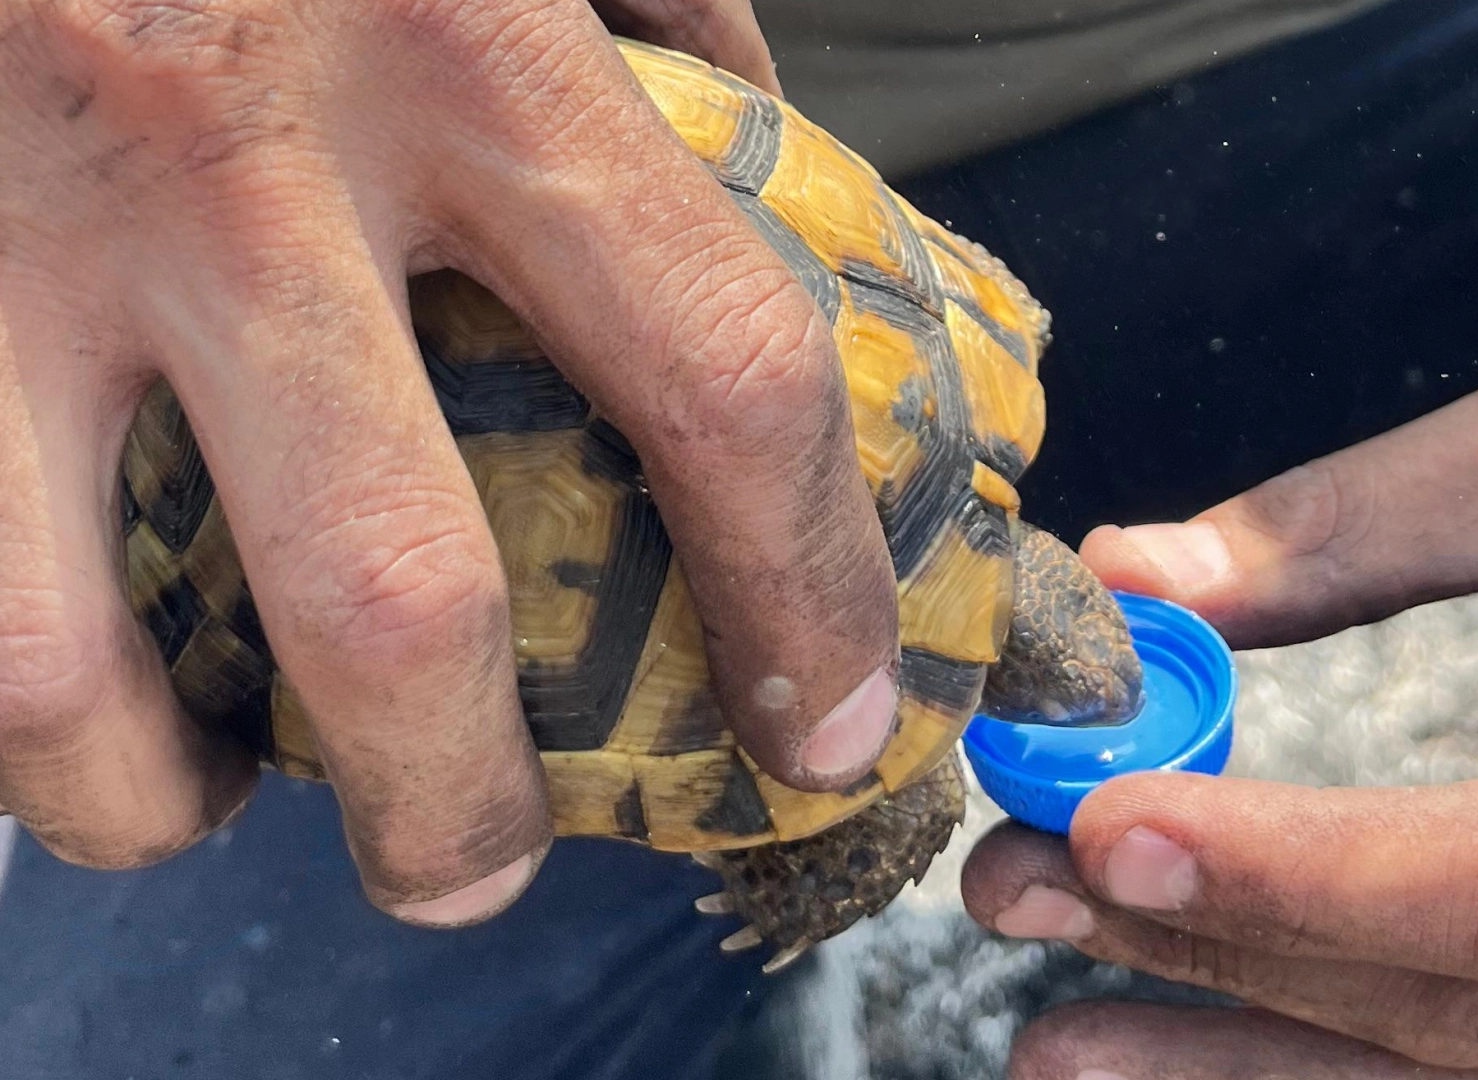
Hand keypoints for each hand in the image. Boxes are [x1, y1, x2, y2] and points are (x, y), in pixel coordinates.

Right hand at [0, 0, 896, 925]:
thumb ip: (659, 34)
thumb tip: (760, 193)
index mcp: (472, 35)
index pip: (721, 376)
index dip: (805, 592)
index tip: (828, 728)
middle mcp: (241, 149)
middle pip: (393, 597)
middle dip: (452, 799)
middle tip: (479, 865)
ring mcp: (6, 222)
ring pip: (58, 657)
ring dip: (153, 797)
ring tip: (215, 801)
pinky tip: (59, 668)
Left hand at [962, 352, 1477, 1075]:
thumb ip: (1368, 523)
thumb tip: (1136, 579)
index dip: (1296, 873)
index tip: (1109, 828)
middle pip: (1442, 997)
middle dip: (1211, 948)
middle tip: (1015, 888)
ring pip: (1449, 1076)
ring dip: (1232, 1061)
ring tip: (1046, 1046)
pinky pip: (1473, 1075)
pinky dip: (1310, 1067)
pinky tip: (1177, 1054)